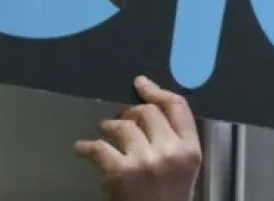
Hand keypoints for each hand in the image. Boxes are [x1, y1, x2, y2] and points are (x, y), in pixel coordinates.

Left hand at [76, 76, 202, 200]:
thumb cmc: (167, 198)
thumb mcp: (183, 168)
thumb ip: (175, 139)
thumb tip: (149, 104)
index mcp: (191, 150)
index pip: (178, 106)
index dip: (156, 91)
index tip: (140, 84)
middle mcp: (170, 151)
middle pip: (147, 112)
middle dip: (130, 111)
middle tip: (119, 117)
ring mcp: (145, 160)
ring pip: (123, 125)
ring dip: (109, 126)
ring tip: (104, 130)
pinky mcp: (121, 172)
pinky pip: (99, 147)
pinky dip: (86, 147)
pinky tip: (82, 149)